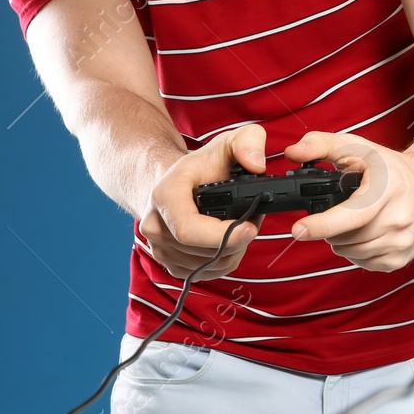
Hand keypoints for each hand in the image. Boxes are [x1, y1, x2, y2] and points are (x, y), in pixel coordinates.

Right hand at [139, 124, 267, 280]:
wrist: (176, 182)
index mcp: (164, 195)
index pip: (189, 230)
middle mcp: (155, 225)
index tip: (251, 228)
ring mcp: (160, 248)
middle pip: (204, 251)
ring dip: (234, 250)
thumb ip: (248, 142)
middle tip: (254, 219)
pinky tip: (230, 239)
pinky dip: (225, 259)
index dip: (223, 235)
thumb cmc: (203, 164)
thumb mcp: (228, 141)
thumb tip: (258, 165)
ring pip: (208, 264)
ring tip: (241, 225)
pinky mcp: (170, 264)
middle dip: (238, 239)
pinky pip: (206, 272)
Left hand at [282, 130, 413, 271]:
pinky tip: (365, 233)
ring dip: (342, 241)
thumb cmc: (391, 167)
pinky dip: (357, 251)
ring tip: (352, 221)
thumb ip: (321, 145)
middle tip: (338, 211)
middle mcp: (399, 218)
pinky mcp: (402, 258)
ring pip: (351, 253)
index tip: (298, 229)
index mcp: (387, 189)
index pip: (350, 215)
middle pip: (345, 238)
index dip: (320, 224)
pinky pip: (364, 263)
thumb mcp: (358, 147)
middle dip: (330, 228)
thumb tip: (292, 151)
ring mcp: (403, 242)